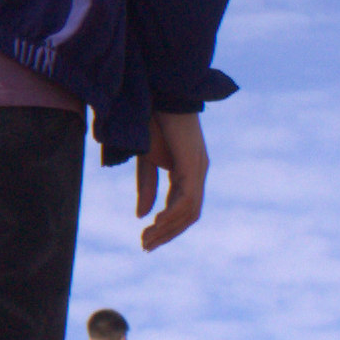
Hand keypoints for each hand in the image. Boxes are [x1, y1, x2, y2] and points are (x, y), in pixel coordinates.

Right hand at [133, 109, 208, 249]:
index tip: (145, 241)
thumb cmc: (152, 120)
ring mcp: (198, 168)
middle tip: (145, 246)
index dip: (166, 228)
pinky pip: (187, 199)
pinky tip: (156, 222)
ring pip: (189, 211)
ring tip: (148, 239)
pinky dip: (172, 214)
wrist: (158, 92)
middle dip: (167, 234)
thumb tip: (142, 216)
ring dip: (168, 229)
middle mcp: (198, 172)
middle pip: (188, 215)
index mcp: (188, 171)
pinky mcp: (193, 164)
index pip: (183, 208)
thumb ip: (146, 187)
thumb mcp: (146, 160)